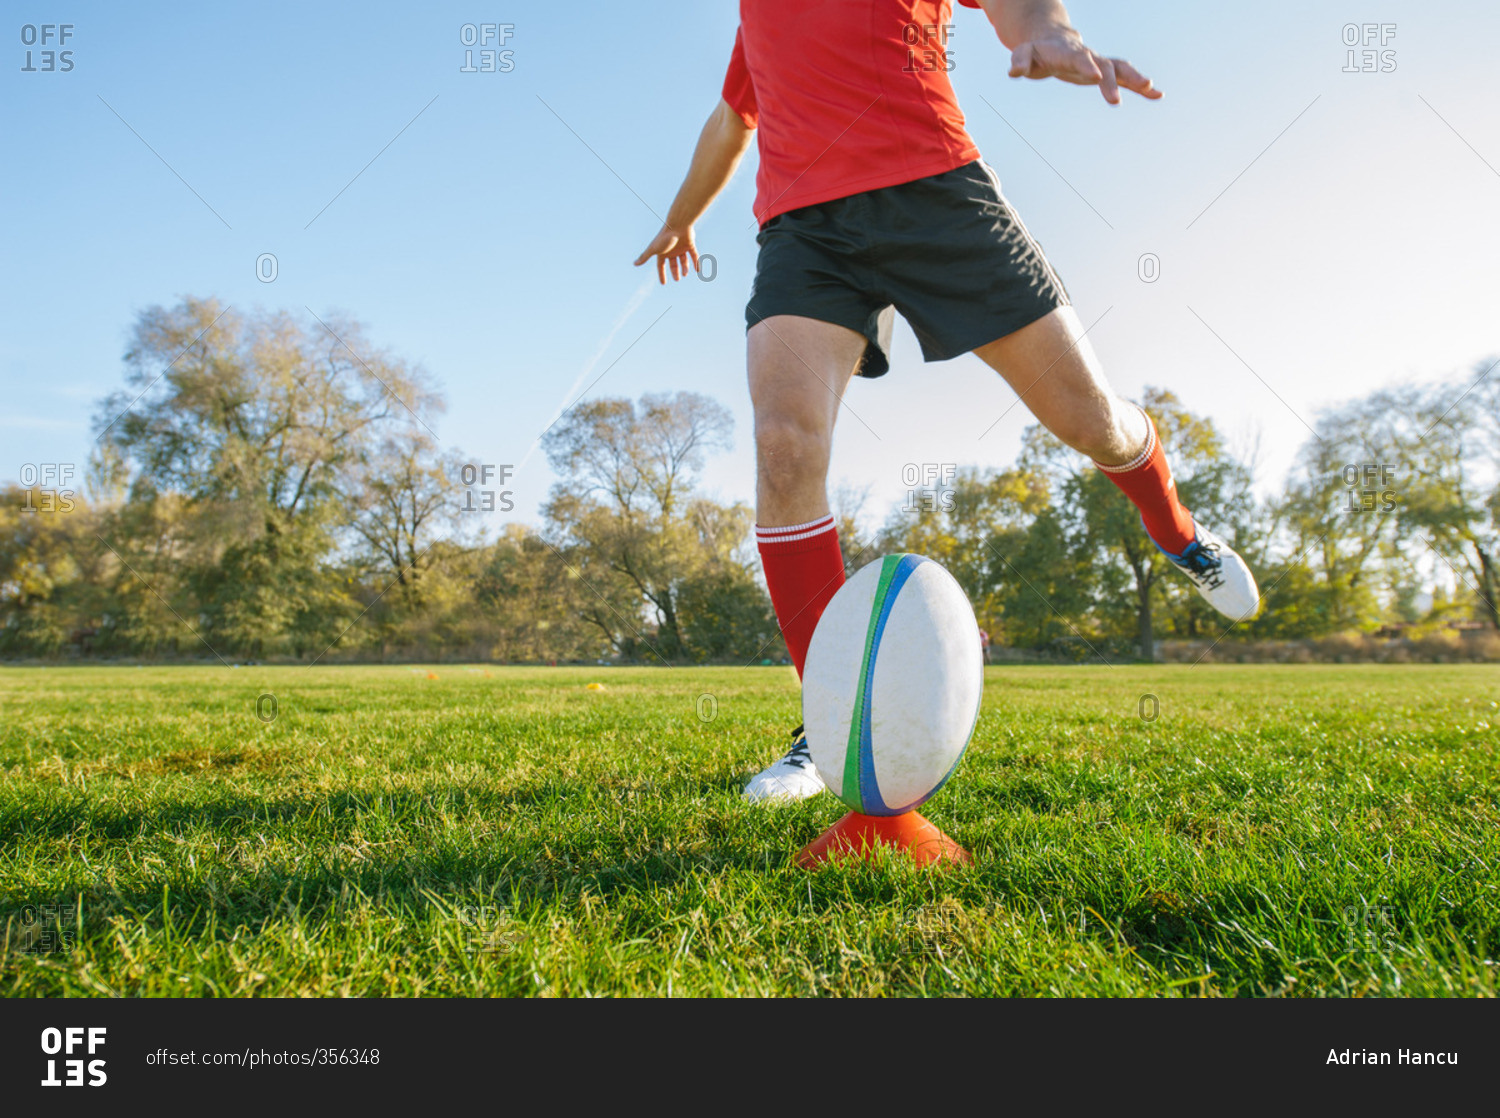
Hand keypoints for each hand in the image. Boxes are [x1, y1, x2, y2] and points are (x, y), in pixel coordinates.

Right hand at [634, 224, 700, 283]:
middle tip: (677, 279)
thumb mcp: (654, 249)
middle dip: (675, 271)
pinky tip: (698, 270)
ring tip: (685, 274)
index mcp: (663, 251)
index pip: (661, 265)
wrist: (678, 224)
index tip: (663, 283)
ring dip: (685, 267)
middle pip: (673, 264)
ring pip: (684, 260)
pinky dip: (696, 262)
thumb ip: (644, 257)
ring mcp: (681, 247)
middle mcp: (672, 249)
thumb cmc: (665, 237)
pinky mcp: (690, 244)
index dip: (662, 273)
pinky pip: (694, 255)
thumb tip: (634, 264)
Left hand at [1008, 32, 1161, 103]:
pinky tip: (1158, 95)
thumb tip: (1015, 71)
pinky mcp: (1105, 72)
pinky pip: (1125, 78)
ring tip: (1152, 89)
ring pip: (1120, 68)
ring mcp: (1099, 63)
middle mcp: (1088, 56)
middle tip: (1117, 100)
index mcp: (1068, 52)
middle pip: (1104, 65)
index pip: (1078, 58)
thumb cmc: (1035, 51)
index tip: (1096, 77)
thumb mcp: (1023, 54)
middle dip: (1112, 81)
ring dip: (1135, 79)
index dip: (1087, 66)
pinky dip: (1141, 87)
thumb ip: (1020, 61)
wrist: (1051, 42)